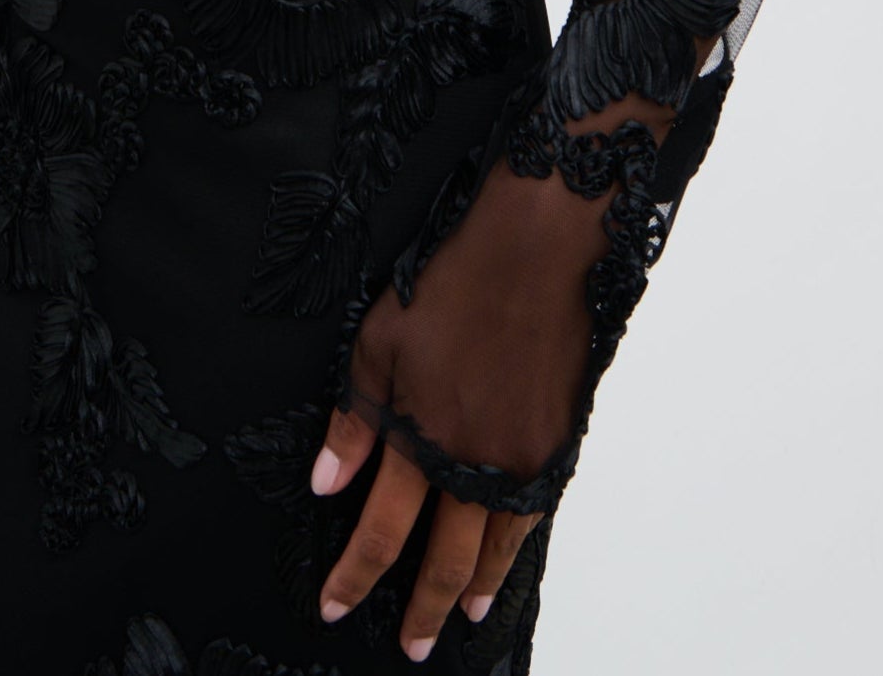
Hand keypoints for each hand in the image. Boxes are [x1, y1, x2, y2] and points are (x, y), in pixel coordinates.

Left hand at [307, 161, 605, 657]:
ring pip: (495, 547)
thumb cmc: (455, 281)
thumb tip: (325, 483)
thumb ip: (354, 421)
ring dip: (476, 588)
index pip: (381, 530)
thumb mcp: (378, 340)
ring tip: (462, 617)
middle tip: (408, 647)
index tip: (334, 606)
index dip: (356, 575)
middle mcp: (474, 462)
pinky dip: (516, 546)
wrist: (537, 247)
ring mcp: (522, 457)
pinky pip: (531, 514)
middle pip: (444, 559)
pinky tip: (506, 553)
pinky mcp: (557, 441)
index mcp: (422, 438)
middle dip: (420, 608)